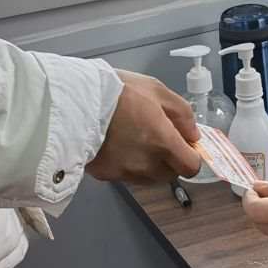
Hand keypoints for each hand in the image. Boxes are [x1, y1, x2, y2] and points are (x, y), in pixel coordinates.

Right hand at [86, 72, 201, 184]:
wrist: (74, 102)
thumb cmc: (118, 91)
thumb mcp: (157, 90)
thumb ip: (182, 114)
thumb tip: (193, 136)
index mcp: (163, 143)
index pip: (191, 167)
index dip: (191, 157)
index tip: (184, 145)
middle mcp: (147, 164)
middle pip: (170, 175)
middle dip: (170, 161)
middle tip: (158, 139)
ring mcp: (125, 173)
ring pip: (148, 177)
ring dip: (149, 164)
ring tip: (134, 140)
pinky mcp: (105, 175)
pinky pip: (125, 175)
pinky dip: (126, 164)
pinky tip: (116, 145)